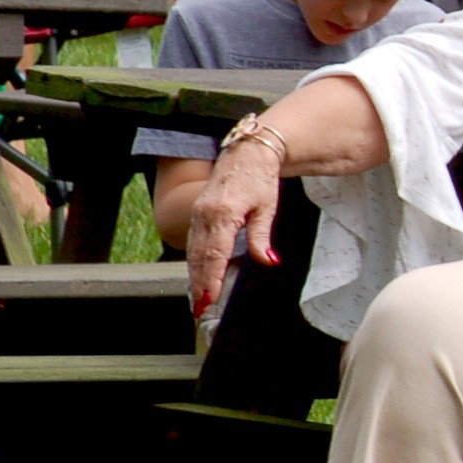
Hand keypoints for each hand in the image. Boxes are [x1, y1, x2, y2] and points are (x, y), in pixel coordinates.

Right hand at [185, 140, 283, 316]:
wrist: (246, 153)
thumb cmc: (260, 179)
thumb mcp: (267, 209)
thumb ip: (262, 238)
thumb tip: (269, 262)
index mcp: (223, 214)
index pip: (214, 254)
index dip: (211, 279)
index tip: (209, 299)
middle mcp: (204, 215)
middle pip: (199, 257)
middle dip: (199, 284)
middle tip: (200, 309)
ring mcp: (198, 213)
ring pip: (193, 251)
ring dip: (194, 276)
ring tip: (198, 299)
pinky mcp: (197, 213)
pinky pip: (194, 242)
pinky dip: (194, 261)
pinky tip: (198, 275)